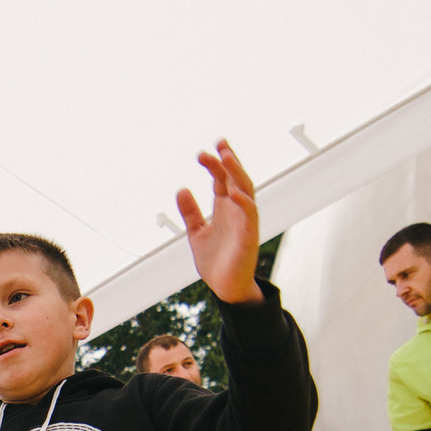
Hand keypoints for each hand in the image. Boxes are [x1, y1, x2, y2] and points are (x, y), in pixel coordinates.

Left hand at [173, 140, 262, 305]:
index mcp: (224, 208)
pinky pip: (250, 214)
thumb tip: (181, 189)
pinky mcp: (249, 235)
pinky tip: (232, 190)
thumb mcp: (196, 233)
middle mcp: (236, 210)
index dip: (215, 164)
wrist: (225, 287)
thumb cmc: (215, 260)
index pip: (222, 179)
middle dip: (228, 160)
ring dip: (237, 172)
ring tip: (226, 156)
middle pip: (235, 178)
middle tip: (219, 143)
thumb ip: (190, 212)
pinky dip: (243, 201)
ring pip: (246, 190)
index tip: (203, 152)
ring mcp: (244, 221)